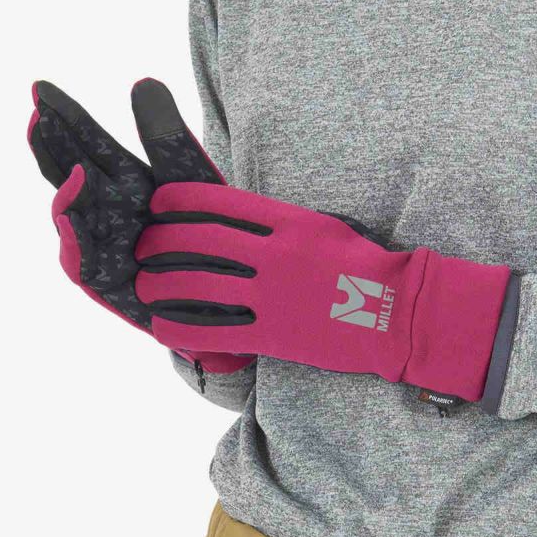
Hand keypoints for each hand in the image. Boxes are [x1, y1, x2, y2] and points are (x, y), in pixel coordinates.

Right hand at [27, 78, 251, 373]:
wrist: (231, 285)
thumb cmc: (212, 230)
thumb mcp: (188, 176)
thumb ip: (165, 134)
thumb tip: (143, 81)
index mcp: (125, 178)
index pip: (87, 142)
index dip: (64, 117)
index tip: (40, 87)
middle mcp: (107, 208)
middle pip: (67, 173)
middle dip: (50, 146)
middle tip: (38, 114)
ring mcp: (102, 244)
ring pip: (68, 217)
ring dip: (62, 193)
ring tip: (71, 168)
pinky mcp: (104, 280)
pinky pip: (80, 262)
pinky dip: (75, 240)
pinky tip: (74, 216)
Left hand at [131, 183, 514, 400]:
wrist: (395, 312)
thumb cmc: (364, 266)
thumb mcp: (322, 228)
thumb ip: (278, 224)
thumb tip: (237, 222)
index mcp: (286, 221)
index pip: (217, 202)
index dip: (178, 203)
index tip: (158, 206)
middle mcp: (273, 254)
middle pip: (197, 241)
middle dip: (158, 242)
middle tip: (142, 247)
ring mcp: (271, 295)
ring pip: (198, 285)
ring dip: (160, 284)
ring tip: (143, 285)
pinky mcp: (273, 334)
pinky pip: (215, 331)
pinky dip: (181, 329)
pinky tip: (162, 328)